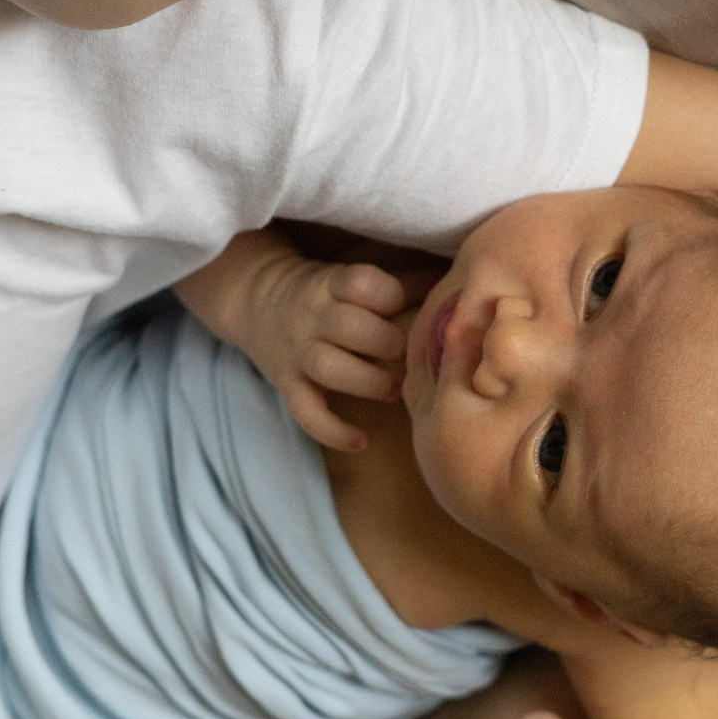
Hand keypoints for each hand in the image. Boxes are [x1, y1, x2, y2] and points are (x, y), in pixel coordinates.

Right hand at [235, 252, 414, 451]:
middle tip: (408, 354)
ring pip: (329, 367)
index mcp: (332, 284)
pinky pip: (305, 412)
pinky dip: (333, 432)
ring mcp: (297, 352)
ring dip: (369, 382)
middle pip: (347, 325)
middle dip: (386, 342)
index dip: (390, 296)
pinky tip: (361, 441)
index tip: (406, 306)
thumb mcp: (352, 277)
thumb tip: (462, 284)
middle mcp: (312, 316)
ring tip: (395, 391)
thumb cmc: (326, 293)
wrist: (255, 300)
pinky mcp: (286, 385)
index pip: (360, 283)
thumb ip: (403, 282)